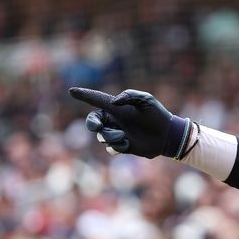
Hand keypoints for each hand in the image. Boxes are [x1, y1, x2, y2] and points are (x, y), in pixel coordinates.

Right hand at [69, 87, 190, 158]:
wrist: (167, 134)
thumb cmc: (157, 114)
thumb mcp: (146, 100)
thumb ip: (129, 96)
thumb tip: (113, 102)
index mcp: (117, 107)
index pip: (97, 99)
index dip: (84, 95)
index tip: (71, 90)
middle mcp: (114, 120)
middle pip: (92, 121)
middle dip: (91, 123)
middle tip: (98, 126)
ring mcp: (117, 133)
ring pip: (102, 136)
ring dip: (111, 136)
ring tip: (125, 136)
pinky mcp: (121, 146)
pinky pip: (110, 148)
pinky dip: (118, 146)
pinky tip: (128, 144)